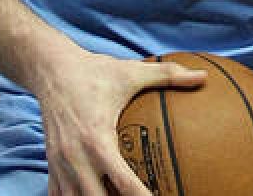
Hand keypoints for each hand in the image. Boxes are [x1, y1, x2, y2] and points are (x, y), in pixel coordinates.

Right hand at [37, 51, 205, 195]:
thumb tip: (201, 77)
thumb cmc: (93, 72)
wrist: (51, 69)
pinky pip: (57, 194)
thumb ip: (167, 75)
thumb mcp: (131, 72)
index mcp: (97, 138)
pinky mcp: (51, 163)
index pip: (123, 181)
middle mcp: (76, 156)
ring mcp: (60, 163)